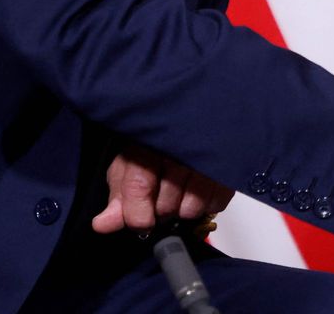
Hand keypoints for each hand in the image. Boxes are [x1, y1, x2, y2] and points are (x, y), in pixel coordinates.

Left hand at [90, 142, 234, 233]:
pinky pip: (215, 205)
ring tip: (184, 187)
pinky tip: (202, 187)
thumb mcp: (132, 159)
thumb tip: (103, 224)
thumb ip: (119, 193)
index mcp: (147, 142)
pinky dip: (207, 203)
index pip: (138, 187)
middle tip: (163, 191)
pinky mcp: (230, 166)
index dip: (136, 213)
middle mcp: (179, 148)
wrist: (202, 109)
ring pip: (190, 209)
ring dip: (184, 207)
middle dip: (160, 208)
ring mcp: (207, 157)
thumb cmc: (162, 136)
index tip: (139, 220)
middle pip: (165, 206)